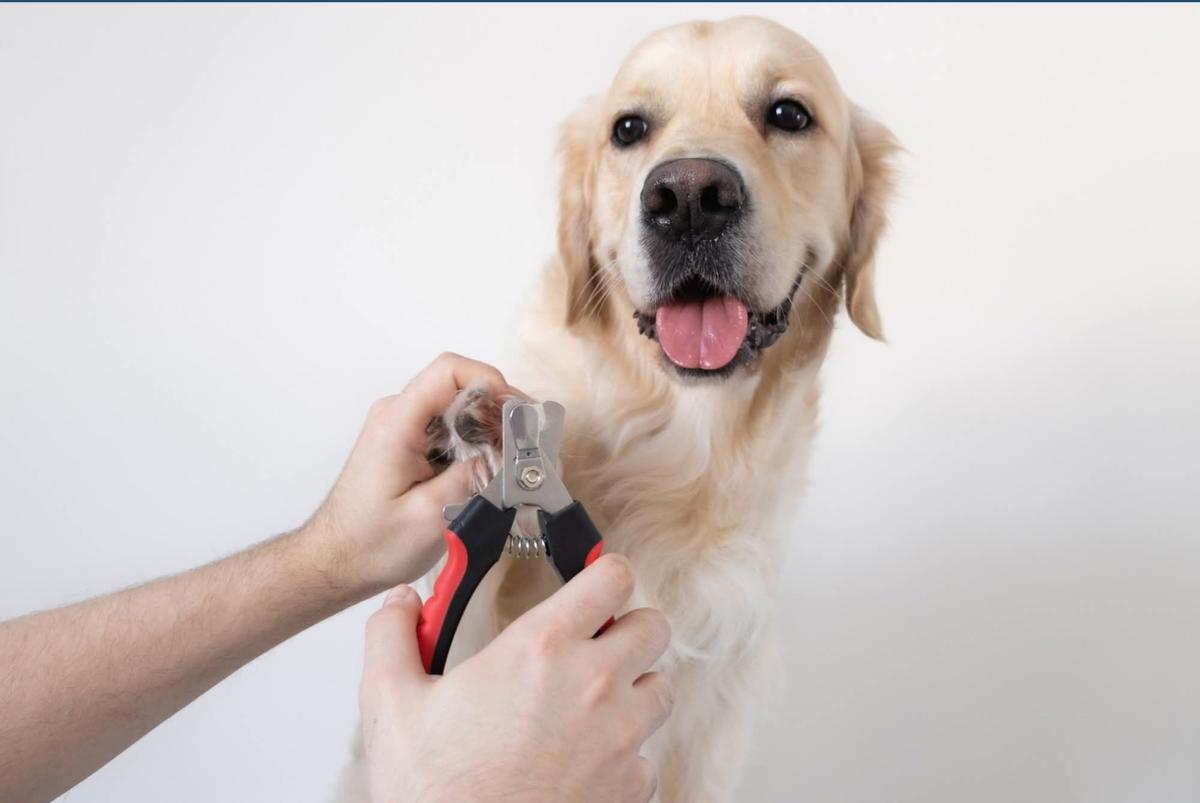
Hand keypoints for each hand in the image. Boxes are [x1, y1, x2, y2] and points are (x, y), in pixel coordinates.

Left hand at [301, 352, 510, 594]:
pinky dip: (471, 439)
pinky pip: (446, 424)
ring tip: (506, 459)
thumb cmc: (370, 544)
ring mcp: (398, 425)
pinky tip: (483, 467)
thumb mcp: (431, 516)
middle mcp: (394, 414)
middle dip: (495, 408)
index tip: (516, 411)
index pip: (448, 371)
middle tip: (521, 441)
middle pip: (457, 384)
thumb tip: (508, 450)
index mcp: (396, 425)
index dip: (491, 382)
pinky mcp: (404, 440)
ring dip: (485, 427)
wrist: (336, 560)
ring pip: (454, 405)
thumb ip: (472, 478)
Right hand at [359, 554, 672, 802]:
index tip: (591, 582)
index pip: (611, 576)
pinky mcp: (630, 786)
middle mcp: (593, 686)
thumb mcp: (391, 702)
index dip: (603, 572)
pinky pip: (649, 754)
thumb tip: (404, 602)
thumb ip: (394, 635)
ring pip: (660, 688)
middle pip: (652, 626)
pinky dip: (625, 751)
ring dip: (634, 687)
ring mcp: (620, 738)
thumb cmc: (435, 791)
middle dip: (626, 627)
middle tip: (593, 643)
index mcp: (540, 650)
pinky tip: (585, 758)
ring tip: (592, 701)